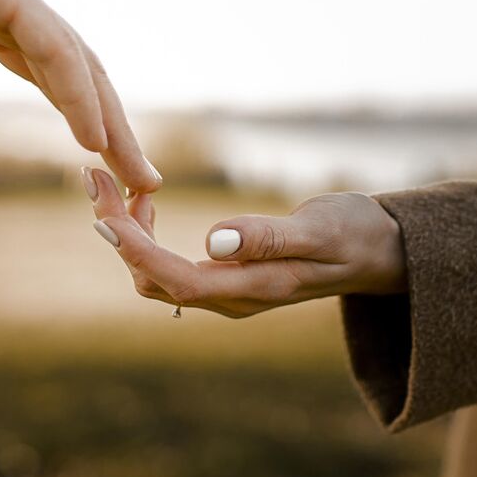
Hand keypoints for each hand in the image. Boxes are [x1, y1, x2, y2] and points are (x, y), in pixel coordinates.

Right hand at [0, 0, 161, 192]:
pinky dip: (74, 92)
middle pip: (78, 74)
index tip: (101, 162)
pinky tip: (95, 137)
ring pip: (76, 65)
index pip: (47, 72)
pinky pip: (46, 46)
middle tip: (145, 181)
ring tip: (141, 174)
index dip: (78, 114)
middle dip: (114, 128)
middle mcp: (5, 4)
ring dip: (111, 121)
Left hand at [83, 167, 406, 317]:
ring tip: (112, 185)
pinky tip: (144, 200)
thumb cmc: (356, 234)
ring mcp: (227, 291)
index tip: (103, 214)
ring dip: (127, 233)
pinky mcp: (226, 277)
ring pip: (156, 272)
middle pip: (152, 278)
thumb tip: (213, 241)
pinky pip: (170, 263)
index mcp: (252, 289)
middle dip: (117, 233)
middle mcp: (232, 298)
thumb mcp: (320, 229)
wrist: (382, 251)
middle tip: (94, 178)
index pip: (175, 279)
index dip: (135, 250)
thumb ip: (269, 237)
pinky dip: (146, 233)